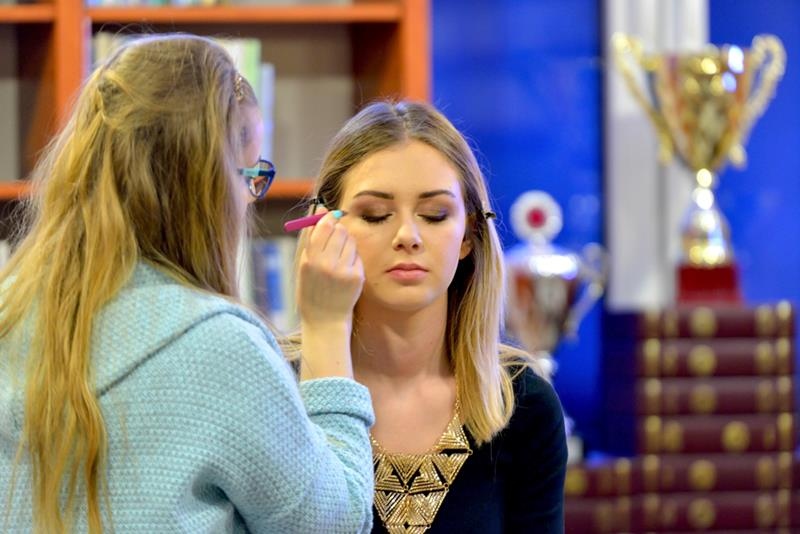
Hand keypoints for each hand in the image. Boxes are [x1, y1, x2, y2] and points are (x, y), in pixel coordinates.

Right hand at [296, 209, 363, 325]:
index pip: (323, 228)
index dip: (328, 218)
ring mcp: (343, 271)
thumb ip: (310, 238)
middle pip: (339, 231)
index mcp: (310, 261)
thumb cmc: (311, 290)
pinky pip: (357, 256)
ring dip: (346, 243)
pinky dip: (352, 258)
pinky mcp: (357, 277)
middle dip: (338, 228)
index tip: (331, 215)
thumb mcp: (303, 266)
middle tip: (336, 234)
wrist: (325, 320)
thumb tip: (321, 209)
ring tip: (338, 257)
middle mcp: (327, 265)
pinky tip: (344, 270)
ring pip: (350, 241)